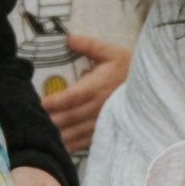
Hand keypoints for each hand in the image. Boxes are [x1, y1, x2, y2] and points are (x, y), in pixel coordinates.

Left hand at [40, 34, 130, 152]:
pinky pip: (86, 142)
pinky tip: (58, 148)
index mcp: (97, 87)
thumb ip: (91, 46)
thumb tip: (69, 37)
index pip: (72, 97)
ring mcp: (102, 123)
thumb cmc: (130, 69)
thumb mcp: (112, 53)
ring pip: (76, 132)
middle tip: (31, 122)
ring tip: (41, 137)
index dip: (55, 102)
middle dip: (51, 120)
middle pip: (70, 117)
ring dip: (58, 136)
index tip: (39, 103)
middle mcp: (98, 108)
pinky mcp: (106, 132)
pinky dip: (71, 145)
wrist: (153, 90)